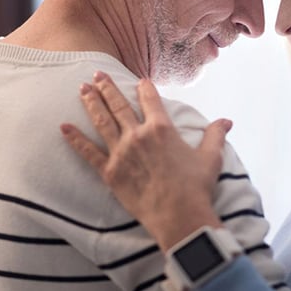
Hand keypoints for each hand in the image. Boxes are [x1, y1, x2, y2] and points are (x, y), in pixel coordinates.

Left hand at [60, 71, 231, 249]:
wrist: (179, 216)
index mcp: (162, 128)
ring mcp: (121, 153)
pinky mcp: (110, 172)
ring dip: (91, 103)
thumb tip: (227, 121)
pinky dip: (75, 139)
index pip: (150, 99)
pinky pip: (88, 152)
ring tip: (81, 88)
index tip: (138, 80)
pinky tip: (63, 127)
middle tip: (96, 74)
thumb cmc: (197, 187)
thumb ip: (215, 135)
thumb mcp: (211, 157)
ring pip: (102, 121)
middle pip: (119, 105)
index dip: (144, 87)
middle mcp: (138, 135)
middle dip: (107, 87)